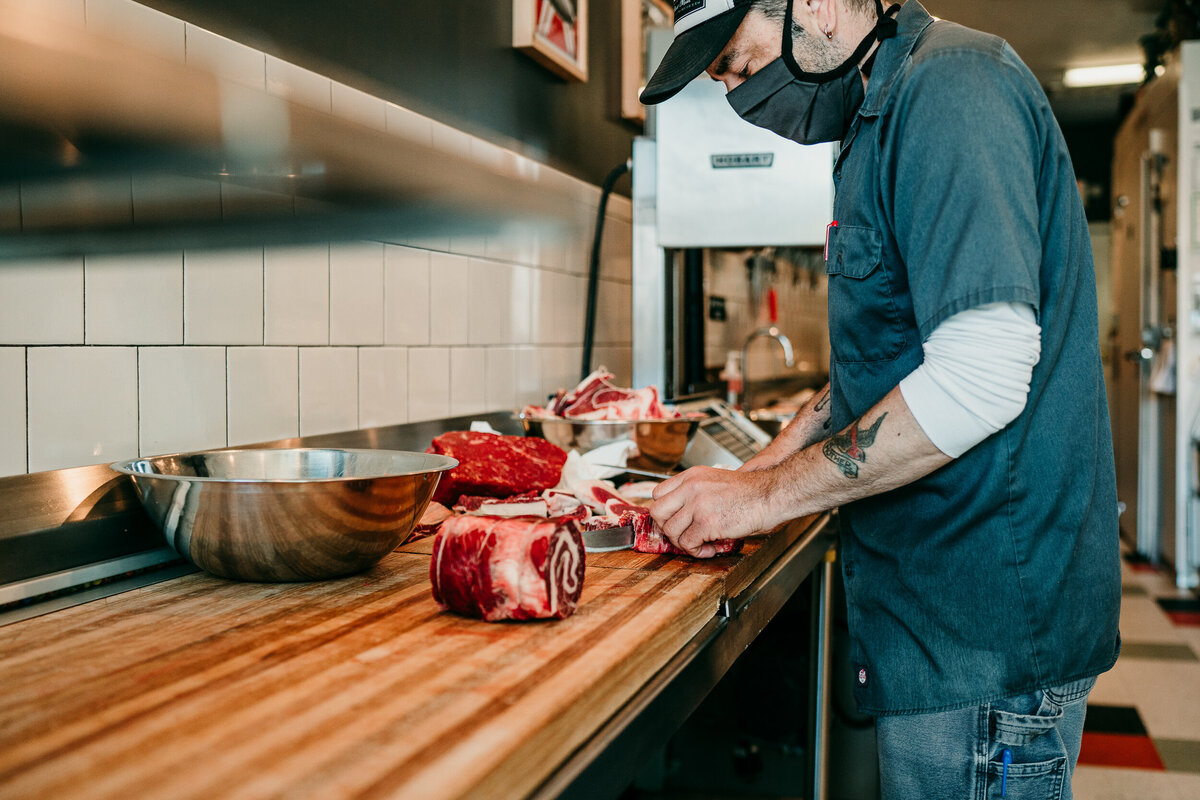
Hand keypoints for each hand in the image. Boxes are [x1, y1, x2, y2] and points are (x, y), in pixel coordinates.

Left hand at [649, 466, 777, 557]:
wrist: (770, 495)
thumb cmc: (749, 492)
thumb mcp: (715, 481)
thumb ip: (694, 492)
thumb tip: (679, 513)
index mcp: (691, 476)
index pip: (658, 493)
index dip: (665, 511)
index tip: (675, 521)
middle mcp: (691, 487)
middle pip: (657, 512)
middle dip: (667, 528)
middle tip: (682, 535)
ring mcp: (697, 504)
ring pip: (670, 531)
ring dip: (683, 542)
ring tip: (699, 543)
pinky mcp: (706, 522)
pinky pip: (687, 544)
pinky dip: (697, 551)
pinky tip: (710, 548)